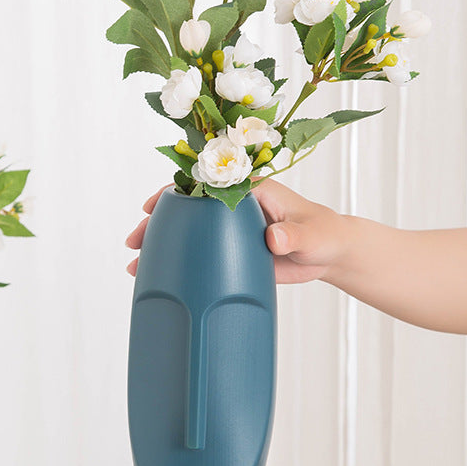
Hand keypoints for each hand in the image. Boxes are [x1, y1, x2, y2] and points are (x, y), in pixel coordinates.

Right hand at [125, 178, 349, 283]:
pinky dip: (180, 266)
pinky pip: (199, 257)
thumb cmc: (324, 233)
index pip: (203, 185)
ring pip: (188, 235)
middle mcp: (231, 208)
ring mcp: (228, 232)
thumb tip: (274, 238)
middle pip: (186, 211)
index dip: (174, 195)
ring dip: (162, 249)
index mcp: (248, 190)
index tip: (153, 207)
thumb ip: (293, 235)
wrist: (331, 254)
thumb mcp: (311, 234)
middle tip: (135, 243)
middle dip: (157, 225)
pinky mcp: (230, 254)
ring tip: (136, 267)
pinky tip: (163, 280)